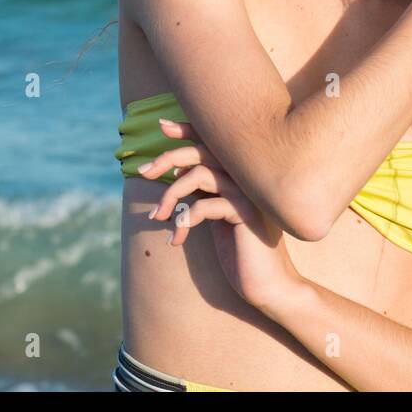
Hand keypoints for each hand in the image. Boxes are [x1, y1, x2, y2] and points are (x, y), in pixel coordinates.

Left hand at [142, 118, 303, 311]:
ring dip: (171, 194)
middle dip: (168, 157)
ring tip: (156, 217)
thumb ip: (204, 192)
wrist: (269, 286)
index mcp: (240, 177)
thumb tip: (177, 170)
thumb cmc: (241, 252)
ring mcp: (249, 195)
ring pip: (200, 174)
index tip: (162, 126)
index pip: (213, 143)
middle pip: (203, 151)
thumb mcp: (217, 217)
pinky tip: (177, 238)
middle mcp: (247, 179)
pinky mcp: (246, 215)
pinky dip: (185, 219)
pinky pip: (207, 204)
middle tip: (143, 173)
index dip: (188, 129)